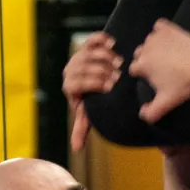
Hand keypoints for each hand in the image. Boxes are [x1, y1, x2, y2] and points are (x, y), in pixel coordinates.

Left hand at [63, 32, 120, 151]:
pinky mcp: (87, 46)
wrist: (102, 83)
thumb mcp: (89, 113)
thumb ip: (81, 128)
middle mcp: (70, 70)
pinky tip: (113, 43)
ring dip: (105, 57)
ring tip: (120, 63)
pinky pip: (92, 40)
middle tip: (119, 76)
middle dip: (101, 71)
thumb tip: (76, 149)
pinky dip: (101, 39)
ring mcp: (78, 56)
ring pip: (87, 53)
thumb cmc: (95, 102)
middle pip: (82, 67)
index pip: (75, 83)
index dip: (92, 84)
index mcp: (69, 87)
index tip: (109, 87)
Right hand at [128, 20, 189, 123]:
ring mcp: (157, 37)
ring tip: (167, 54)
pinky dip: (162, 31)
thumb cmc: (185, 84)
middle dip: (146, 59)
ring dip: (154, 46)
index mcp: (142, 65)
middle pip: (139, 53)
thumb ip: (152, 113)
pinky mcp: (168, 28)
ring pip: (149, 41)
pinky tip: (169, 38)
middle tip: (160, 67)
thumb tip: (142, 115)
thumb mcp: (167, 102)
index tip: (151, 77)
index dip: (141, 74)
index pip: (133, 68)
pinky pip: (159, 26)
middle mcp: (146, 48)